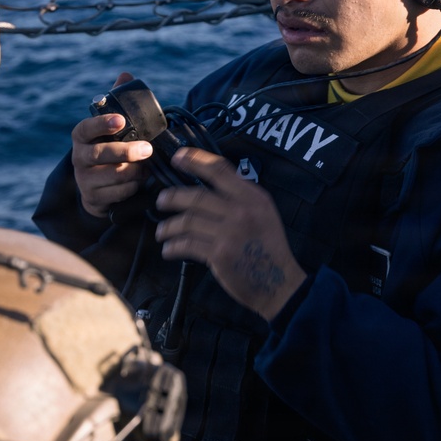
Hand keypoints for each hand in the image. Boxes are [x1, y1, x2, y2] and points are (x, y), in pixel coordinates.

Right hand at [71, 72, 153, 217]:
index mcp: (81, 136)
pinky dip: (133, 186)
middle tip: (147, 149)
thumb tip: (125, 75)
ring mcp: (84, 179)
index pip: (86, 128)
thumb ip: (116, 102)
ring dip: (135, 171)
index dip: (102, 123)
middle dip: (126, 152)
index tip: (121, 120)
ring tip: (147, 166)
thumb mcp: (109, 127)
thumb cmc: (106, 147)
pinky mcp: (94, 198)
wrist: (95, 186)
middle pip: (100, 154)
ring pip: (113, 175)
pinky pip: (118, 193)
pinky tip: (140, 180)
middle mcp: (79, 157)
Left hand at [154, 147, 305, 319]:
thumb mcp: (263, 212)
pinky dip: (173, 246)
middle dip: (172, 197)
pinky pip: (187, 244)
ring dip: (169, 226)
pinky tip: (169, 249)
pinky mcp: (220, 254)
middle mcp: (241, 211)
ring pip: (188, 221)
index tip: (178, 158)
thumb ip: (240, 197)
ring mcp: (230, 232)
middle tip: (161, 201)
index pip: (219, 169)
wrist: (279, 283)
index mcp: (253, 197)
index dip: (195, 160)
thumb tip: (208, 186)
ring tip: (162, 231)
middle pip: (196, 196)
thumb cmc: (268, 247)